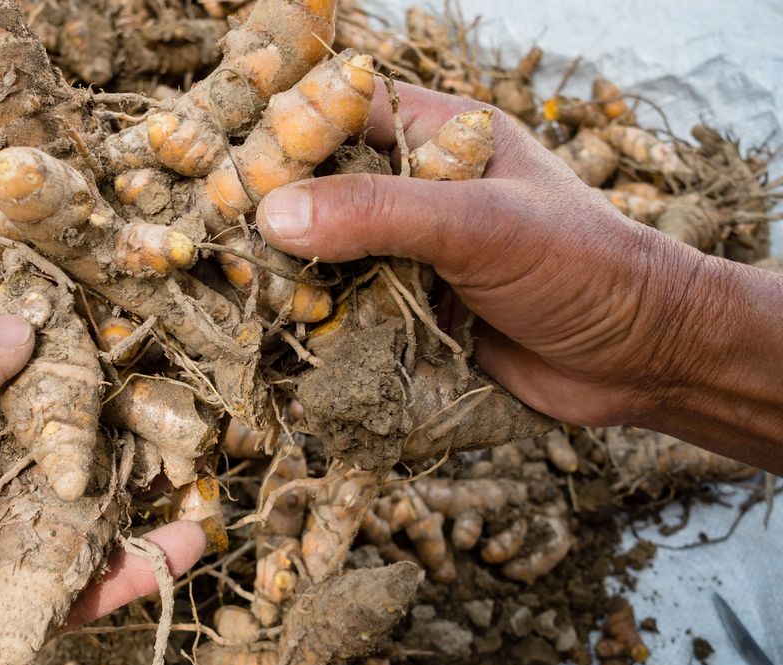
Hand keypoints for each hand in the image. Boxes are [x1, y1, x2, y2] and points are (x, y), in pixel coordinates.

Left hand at [0, 315, 205, 664]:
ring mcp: (1, 548)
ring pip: (87, 503)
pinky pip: (99, 578)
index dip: (40, 348)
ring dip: (141, 483)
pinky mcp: (30, 607)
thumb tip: (15, 328)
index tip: (97, 319)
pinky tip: (189, 538)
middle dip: (109, 415)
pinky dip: (146, 561)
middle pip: (52, 438)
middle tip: (167, 389)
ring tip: (193, 457)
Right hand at [256, 82, 782, 467]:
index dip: (286, 130)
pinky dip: (321, 316)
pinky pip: (354, 304)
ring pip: (333, 250)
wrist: (644, 358)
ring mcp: (418, 251)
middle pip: (327, 186)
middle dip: (275, 209)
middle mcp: (424, 190)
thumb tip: (274, 215)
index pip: (345, 113)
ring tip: (233, 285)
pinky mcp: (418, 307)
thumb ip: (380, 216)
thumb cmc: (582, 266)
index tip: (225, 161)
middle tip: (214, 233)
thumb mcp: (482, 225)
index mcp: (443, 137)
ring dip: (292, 270)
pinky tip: (280, 328)